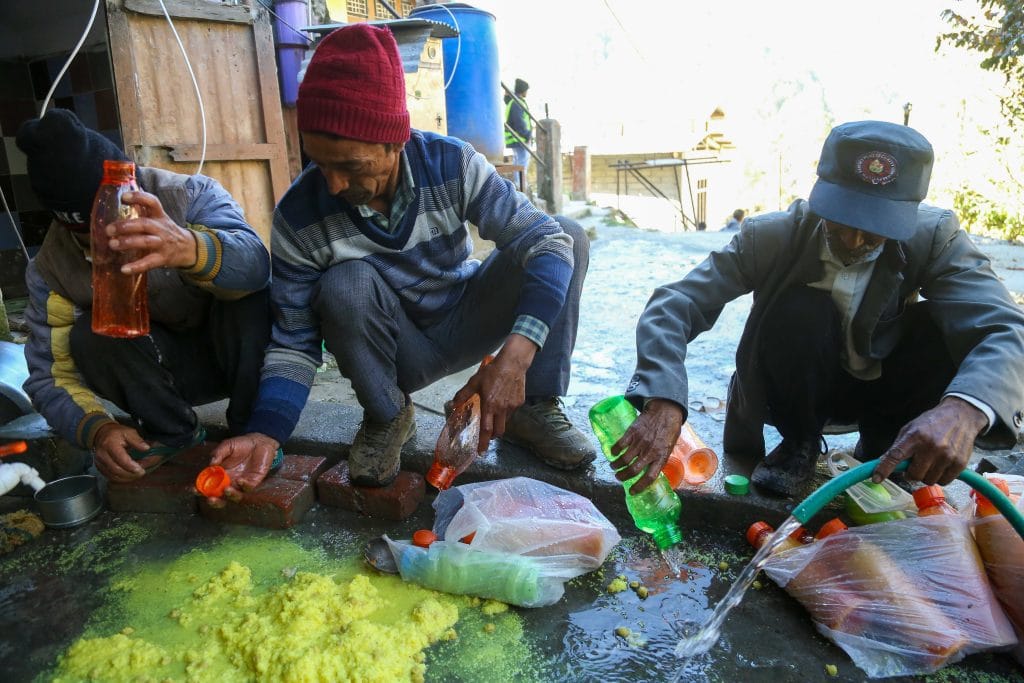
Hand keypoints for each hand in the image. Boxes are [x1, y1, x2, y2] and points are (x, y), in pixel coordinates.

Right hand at [93, 423, 151, 481]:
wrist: (102, 434)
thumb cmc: (116, 433)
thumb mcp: (129, 432)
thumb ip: (137, 440)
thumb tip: (146, 448)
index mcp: (110, 444)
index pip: (120, 458)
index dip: (130, 466)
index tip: (140, 469)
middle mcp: (102, 454)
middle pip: (116, 469)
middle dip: (130, 473)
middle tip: (141, 473)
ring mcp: (99, 462)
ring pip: (113, 475)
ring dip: (127, 477)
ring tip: (137, 474)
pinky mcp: (100, 467)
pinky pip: (110, 477)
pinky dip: (121, 478)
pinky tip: (129, 476)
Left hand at [106, 190, 197, 273]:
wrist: (189, 249)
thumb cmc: (166, 232)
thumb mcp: (159, 219)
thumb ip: (142, 212)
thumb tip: (117, 203)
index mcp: (159, 216)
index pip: (152, 202)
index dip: (139, 198)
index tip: (124, 197)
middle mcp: (161, 228)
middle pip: (144, 224)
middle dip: (125, 226)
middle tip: (109, 230)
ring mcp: (162, 243)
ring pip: (145, 242)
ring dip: (128, 243)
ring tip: (112, 244)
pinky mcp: (163, 258)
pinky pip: (149, 262)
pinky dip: (136, 266)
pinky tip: (124, 269)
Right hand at [206, 433, 279, 506]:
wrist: (259, 442)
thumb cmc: (241, 445)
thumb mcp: (227, 446)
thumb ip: (218, 453)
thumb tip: (211, 463)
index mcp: (220, 475)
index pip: (208, 486)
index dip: (200, 490)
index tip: (194, 490)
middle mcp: (229, 482)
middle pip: (220, 497)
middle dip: (215, 501)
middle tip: (210, 499)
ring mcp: (241, 484)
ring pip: (234, 496)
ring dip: (229, 495)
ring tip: (226, 490)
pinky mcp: (253, 482)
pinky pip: (248, 488)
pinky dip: (244, 486)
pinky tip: (240, 481)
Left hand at [450, 335, 535, 451]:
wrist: (512, 363)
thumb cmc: (492, 372)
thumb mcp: (475, 382)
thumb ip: (464, 394)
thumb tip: (454, 402)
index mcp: (489, 406)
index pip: (486, 429)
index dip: (483, 442)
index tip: (481, 452)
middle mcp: (502, 409)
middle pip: (498, 431)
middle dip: (492, 436)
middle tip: (488, 433)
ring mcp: (512, 406)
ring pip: (505, 421)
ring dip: (499, 421)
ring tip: (495, 410)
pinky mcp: (520, 402)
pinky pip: (512, 412)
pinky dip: (507, 411)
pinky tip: (504, 399)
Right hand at [610, 399, 683, 493]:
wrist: (665, 411)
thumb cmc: (669, 430)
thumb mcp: (669, 447)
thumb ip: (660, 458)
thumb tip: (651, 469)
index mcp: (661, 457)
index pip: (649, 477)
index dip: (639, 487)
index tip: (632, 492)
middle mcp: (649, 452)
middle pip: (633, 470)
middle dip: (623, 477)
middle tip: (619, 477)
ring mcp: (640, 442)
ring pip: (624, 459)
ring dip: (616, 465)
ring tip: (614, 467)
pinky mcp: (632, 432)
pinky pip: (620, 445)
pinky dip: (614, 451)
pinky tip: (613, 453)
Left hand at [872, 396, 987, 485]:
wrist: (961, 416)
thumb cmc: (932, 423)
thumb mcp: (910, 429)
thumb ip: (898, 447)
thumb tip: (882, 462)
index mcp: (914, 436)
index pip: (895, 456)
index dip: (884, 469)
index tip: (876, 478)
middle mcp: (931, 446)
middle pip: (914, 475)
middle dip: (911, 473)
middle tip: (915, 465)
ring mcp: (947, 456)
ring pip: (929, 481)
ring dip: (926, 475)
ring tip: (930, 462)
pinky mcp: (960, 463)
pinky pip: (944, 482)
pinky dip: (940, 477)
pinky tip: (941, 465)